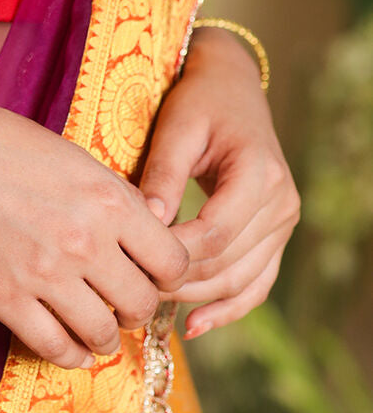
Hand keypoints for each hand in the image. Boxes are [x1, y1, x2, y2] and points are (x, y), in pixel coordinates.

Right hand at [0, 84, 191, 371]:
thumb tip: (153, 228)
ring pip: (102, 335)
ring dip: (105, 337)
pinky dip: (69, 355)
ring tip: (96, 328)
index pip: (173, 262)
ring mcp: (44, 274)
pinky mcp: (5, 298)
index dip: (168, 274)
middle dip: (137, 308)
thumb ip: (115, 195)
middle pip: (143, 305)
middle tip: (122, 302)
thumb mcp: (72, 156)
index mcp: (109, 200)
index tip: (152, 274)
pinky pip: (54, 348)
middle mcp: (85, 241)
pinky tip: (69, 345)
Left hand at [137, 26, 300, 339]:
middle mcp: (281, 203)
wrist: (231, 88)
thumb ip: (163, 173)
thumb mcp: (176, 127)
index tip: (129, 263)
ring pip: (241, 280)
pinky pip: (256, 283)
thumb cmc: (198, 101)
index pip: (214, 234)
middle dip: (178, 280)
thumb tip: (146, 222)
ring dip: (196, 298)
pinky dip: (227, 307)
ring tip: (148, 305)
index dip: (173, 255)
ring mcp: (284, 223)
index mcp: (260, 174)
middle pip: (227, 263)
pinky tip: (192, 325)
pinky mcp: (276, 235)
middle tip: (129, 289)